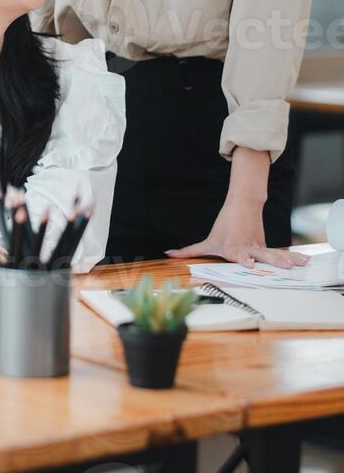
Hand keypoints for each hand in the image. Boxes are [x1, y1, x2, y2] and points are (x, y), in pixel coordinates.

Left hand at [164, 199, 309, 268]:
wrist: (242, 205)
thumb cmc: (223, 226)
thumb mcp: (206, 241)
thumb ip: (188, 251)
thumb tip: (168, 254)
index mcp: (233, 248)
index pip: (239, 255)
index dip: (244, 259)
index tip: (250, 263)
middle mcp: (248, 248)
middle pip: (260, 256)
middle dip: (270, 262)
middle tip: (281, 267)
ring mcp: (259, 247)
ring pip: (273, 255)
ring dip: (285, 260)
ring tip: (297, 265)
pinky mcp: (266, 246)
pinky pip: (280, 254)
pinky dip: (292, 257)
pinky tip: (304, 261)